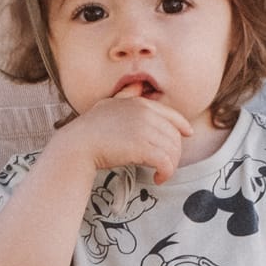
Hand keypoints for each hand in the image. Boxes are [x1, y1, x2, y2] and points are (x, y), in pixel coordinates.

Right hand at [62, 91, 194, 183]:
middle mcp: (146, 114)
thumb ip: (126, 95)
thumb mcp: (109, 103)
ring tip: (160, 174)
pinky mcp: (143, 148)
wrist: (79, 144)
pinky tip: (158, 178)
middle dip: (174, 152)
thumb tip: (138, 86)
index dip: (182, 126)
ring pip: (173, 151)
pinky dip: (166, 173)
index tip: (187, 134)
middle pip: (174, 136)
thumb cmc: (89, 128)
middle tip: (164, 164)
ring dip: (170, 165)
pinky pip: (166, 162)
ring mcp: (145, 130)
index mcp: (140, 104)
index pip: (171, 114)